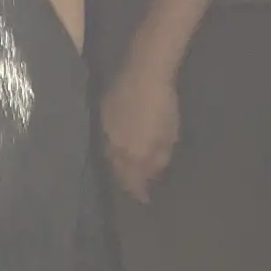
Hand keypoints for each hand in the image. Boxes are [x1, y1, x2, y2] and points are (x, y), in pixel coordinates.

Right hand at [101, 57, 180, 201]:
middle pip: (116, 169)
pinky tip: (119, 143)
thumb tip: (151, 175)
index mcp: (130, 153)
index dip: (138, 192)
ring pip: (108, 153)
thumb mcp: (168, 136)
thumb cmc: (162, 106)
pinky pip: (105, 137)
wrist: (144, 71)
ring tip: (126, 166)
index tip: (145, 199)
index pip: (131, 181)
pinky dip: (113, 145)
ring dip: (117, 162)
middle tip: (134, 185)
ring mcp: (105, 128)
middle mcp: (113, 145)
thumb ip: (158, 159)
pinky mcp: (102, 112)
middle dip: (125, 179)